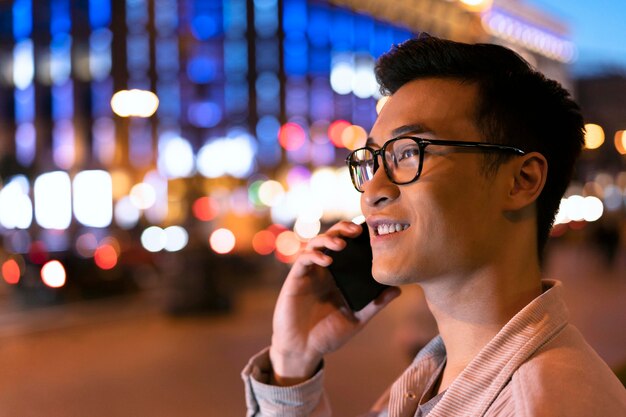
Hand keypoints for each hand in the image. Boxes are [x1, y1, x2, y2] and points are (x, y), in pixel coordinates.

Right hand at [269, 221, 400, 385]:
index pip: (347, 247)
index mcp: (339, 275)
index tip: (371, 231)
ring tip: (342, 244)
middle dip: (343, 229)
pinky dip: (315, 255)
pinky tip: (327, 260)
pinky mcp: (296, 278)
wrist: (303, 349)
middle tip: (357, 229)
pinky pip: (304, 259)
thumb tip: (398, 290)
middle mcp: (324, 270)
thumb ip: (375, 304)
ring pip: (316, 243)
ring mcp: (309, 272)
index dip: (356, 235)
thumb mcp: (357, 319)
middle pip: (331, 238)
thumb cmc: (328, 335)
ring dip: (328, 239)